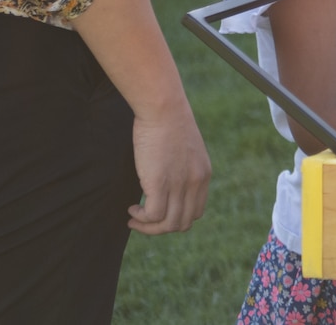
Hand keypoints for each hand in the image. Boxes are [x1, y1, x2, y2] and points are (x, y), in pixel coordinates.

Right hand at [127, 99, 210, 234]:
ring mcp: (180, 184)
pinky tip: (132, 209)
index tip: (158, 213)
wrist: (163, 108)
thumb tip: (168, 182)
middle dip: (161, 227)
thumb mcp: (185, 150)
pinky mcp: (160, 183)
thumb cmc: (168, 124)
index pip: (195, 211)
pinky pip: (154, 216)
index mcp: (203, 175)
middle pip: (183, 223)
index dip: (176, 217)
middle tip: (143, 220)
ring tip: (134, 217)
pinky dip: (141, 218)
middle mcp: (195, 183)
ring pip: (168, 224)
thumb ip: (182, 169)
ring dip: (149, 227)